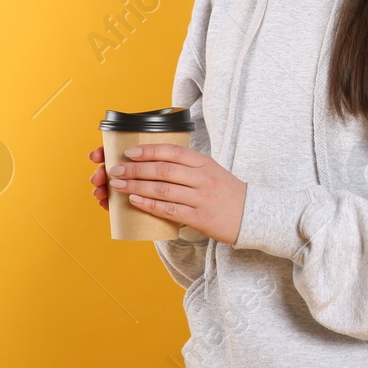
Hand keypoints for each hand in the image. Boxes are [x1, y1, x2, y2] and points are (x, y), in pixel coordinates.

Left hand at [91, 143, 246, 244]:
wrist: (252, 214)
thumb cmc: (226, 193)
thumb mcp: (211, 171)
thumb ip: (188, 166)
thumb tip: (155, 161)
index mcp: (204, 163)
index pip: (172, 152)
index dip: (149, 150)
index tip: (129, 152)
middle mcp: (202, 178)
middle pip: (163, 170)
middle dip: (136, 169)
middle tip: (116, 170)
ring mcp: (201, 198)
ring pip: (163, 189)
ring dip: (137, 186)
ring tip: (119, 185)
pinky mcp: (200, 217)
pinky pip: (169, 210)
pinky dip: (149, 205)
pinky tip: (136, 201)